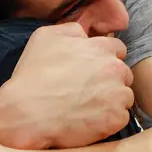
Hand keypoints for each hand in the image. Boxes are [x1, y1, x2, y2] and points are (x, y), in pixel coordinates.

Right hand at [0, 23, 133, 149]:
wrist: (27, 113)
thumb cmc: (33, 75)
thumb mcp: (45, 37)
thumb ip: (71, 30)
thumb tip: (84, 34)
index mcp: (101, 48)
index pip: (118, 49)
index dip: (105, 59)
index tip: (92, 70)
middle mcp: (115, 69)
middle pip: (124, 74)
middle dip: (111, 80)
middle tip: (88, 91)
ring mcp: (117, 95)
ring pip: (125, 97)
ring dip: (111, 101)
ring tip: (87, 108)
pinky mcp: (115, 119)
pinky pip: (121, 118)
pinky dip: (108, 121)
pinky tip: (89, 121)